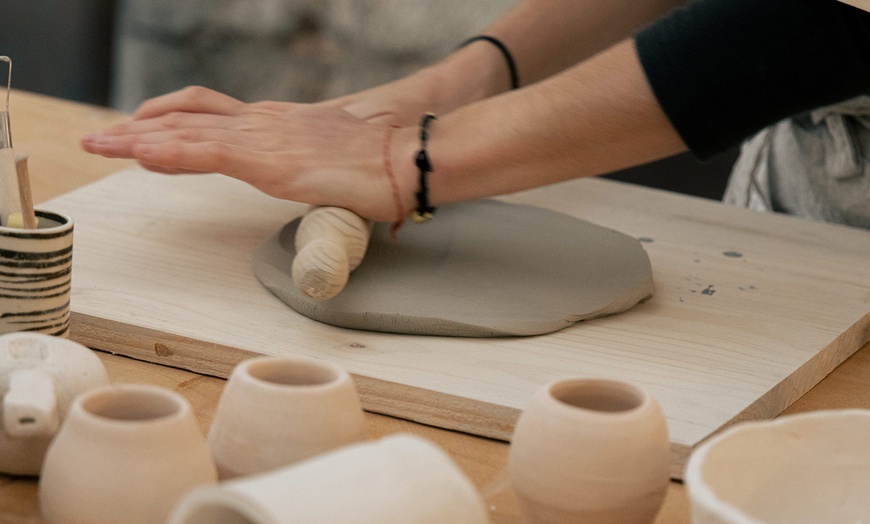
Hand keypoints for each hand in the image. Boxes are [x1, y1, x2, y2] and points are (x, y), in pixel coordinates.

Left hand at [81, 86, 407, 220]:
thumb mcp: (337, 167)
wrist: (410, 160)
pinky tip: (141, 153)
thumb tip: (320, 188)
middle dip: (138, 128)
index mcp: (278, 124)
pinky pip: (209, 153)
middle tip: (101, 137)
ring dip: (138, 138)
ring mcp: (266, 138)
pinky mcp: (272, 160)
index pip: (208, 115)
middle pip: (187, 117)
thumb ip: (316, 174)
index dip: (168, 120)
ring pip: (188, 132)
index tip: (137, 131)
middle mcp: (265, 123)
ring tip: (100, 142)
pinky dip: (170, 152)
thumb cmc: (385, 166)